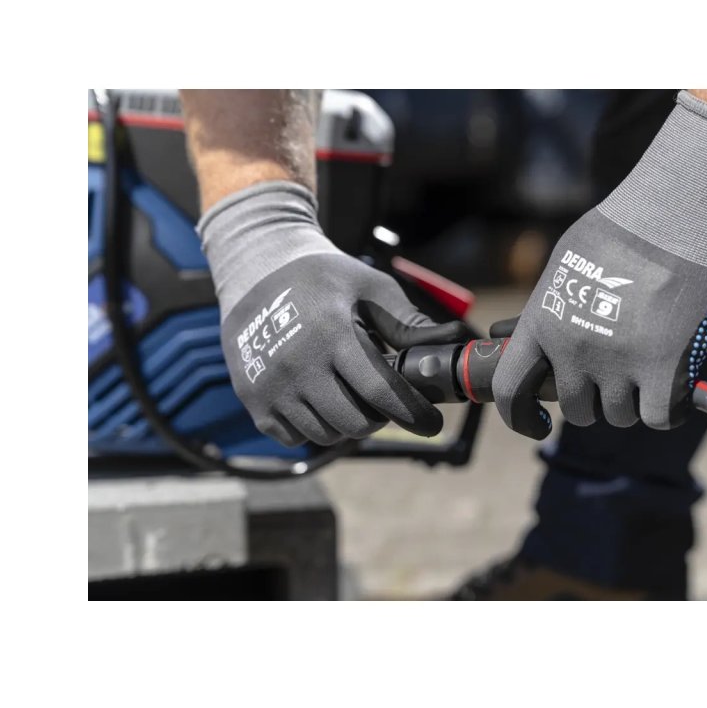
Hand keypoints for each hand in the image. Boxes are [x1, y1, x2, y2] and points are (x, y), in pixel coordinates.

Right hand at [200, 181, 469, 445]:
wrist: (256, 269)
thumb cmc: (322, 277)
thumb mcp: (369, 288)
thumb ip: (408, 322)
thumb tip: (453, 341)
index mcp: (332, 334)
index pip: (381, 392)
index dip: (413, 413)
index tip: (431, 422)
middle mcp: (299, 365)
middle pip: (356, 422)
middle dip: (381, 417)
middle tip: (384, 400)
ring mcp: (272, 387)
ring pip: (327, 434)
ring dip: (348, 424)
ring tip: (352, 397)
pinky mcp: (253, 401)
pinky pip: (294, 438)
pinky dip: (313, 427)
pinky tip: (319, 399)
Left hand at [492, 91, 706, 438]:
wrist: (674, 214)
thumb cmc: (623, 229)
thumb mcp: (565, 266)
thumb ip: (552, 312)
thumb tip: (547, 345)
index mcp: (542, 324)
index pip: (511, 390)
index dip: (519, 416)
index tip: (536, 422)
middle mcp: (573, 350)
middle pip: (578, 410)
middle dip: (596, 398)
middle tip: (616, 372)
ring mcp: (617, 363)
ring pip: (621, 415)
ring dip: (634, 399)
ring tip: (649, 362)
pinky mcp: (664, 370)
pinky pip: (659, 416)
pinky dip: (668, 407)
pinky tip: (674, 383)